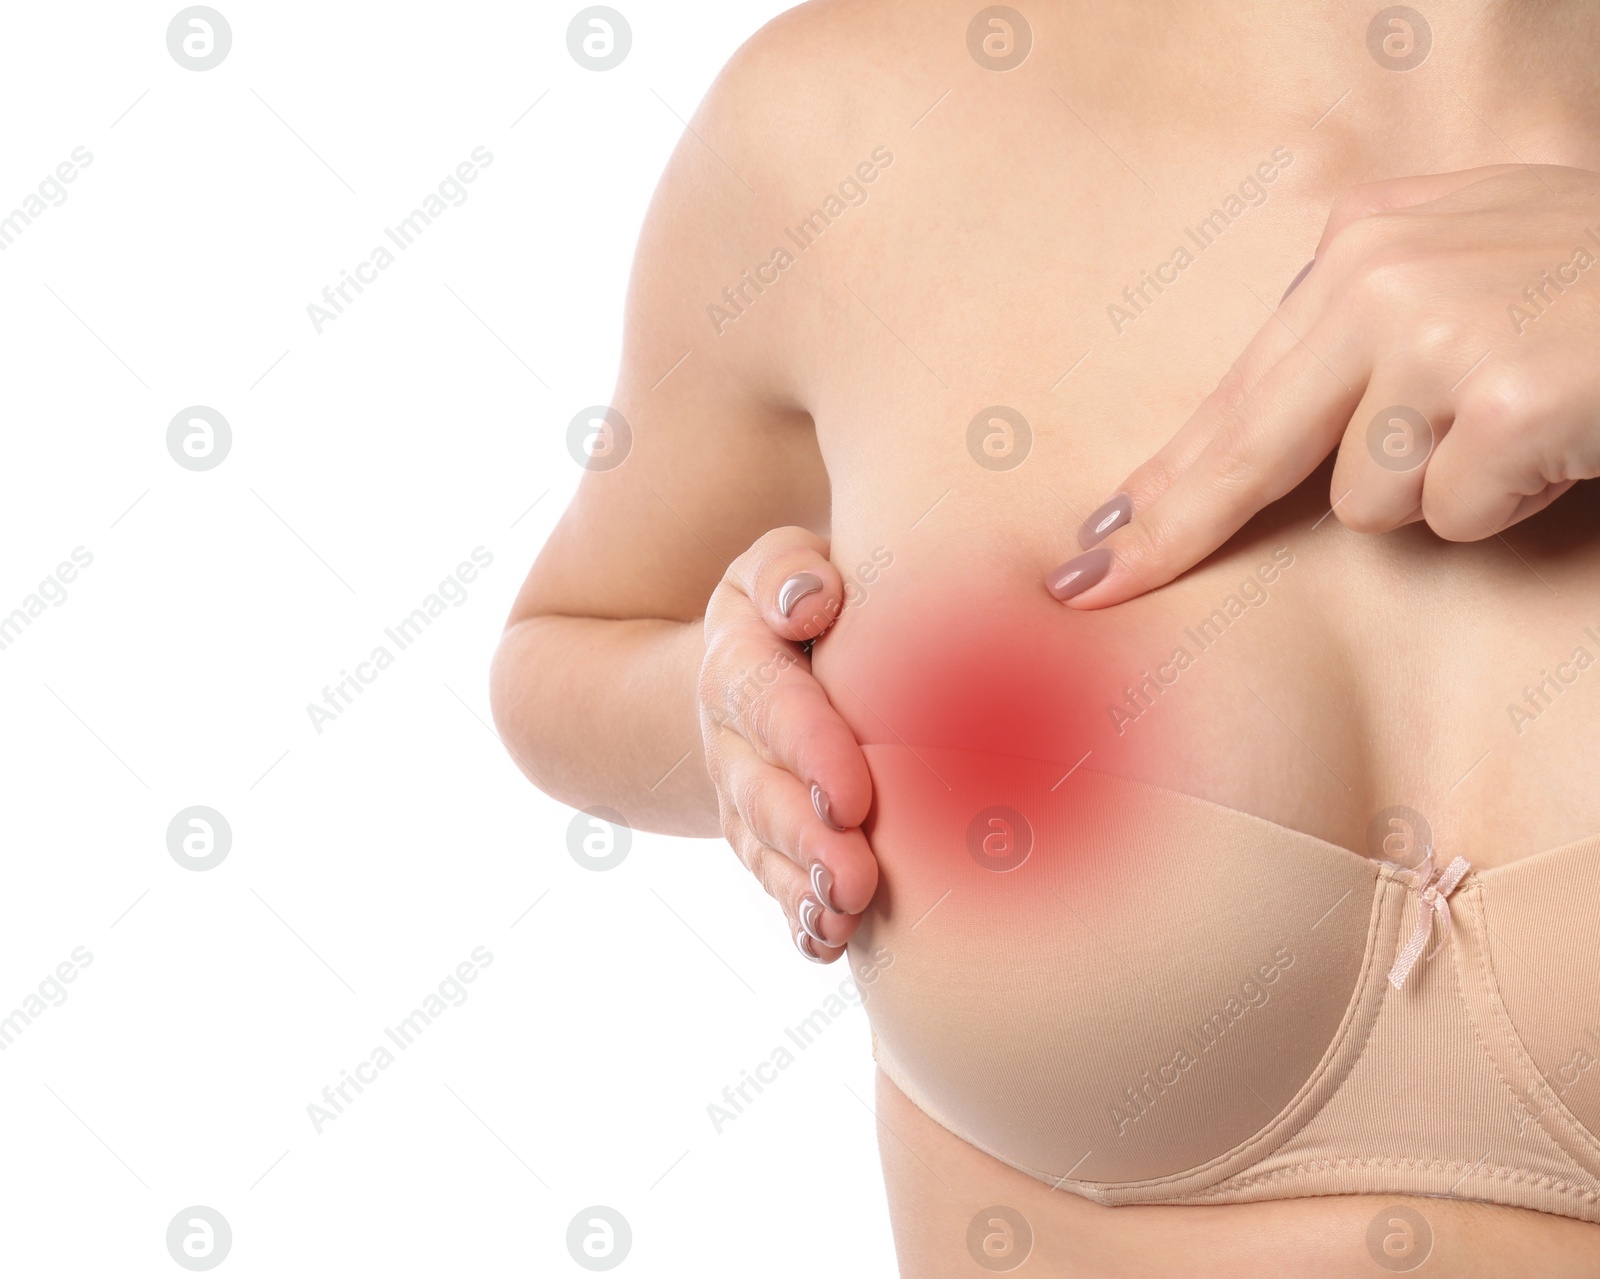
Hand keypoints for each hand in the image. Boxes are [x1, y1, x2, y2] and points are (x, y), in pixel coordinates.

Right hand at [699, 527, 877, 961]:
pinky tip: (826, 943)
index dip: (807, 750)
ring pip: (764, 848)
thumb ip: (789, 571)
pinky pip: (771, 882)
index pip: (768, 704)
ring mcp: (742, 794)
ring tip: (845, 915)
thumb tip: (811, 603)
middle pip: (761, 792)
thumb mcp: (779, 563)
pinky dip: (796, 916)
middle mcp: (731, 737)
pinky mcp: (762, 837)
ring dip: (802, 886)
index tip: (850, 795)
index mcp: (739, 662)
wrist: (757, 657)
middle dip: (806, 838)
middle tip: (854, 876)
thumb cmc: (798, 602)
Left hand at [1047, 164, 1599, 606]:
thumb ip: (1361, 343)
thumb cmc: (1594, 295)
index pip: (1240, 390)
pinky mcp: (1505, 394)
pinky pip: (1454, 513)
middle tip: (1091, 584)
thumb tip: (1257, 451)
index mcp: (1364, 244)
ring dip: (1445, 490)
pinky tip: (1560, 439)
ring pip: (1370, 499)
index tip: (1096, 542)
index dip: (1165, 478)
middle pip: (1248, 448)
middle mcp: (1385, 275)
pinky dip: (1511, 500)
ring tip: (1521, 425)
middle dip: (1174, 528)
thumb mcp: (1464, 280)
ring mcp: (1442, 331)